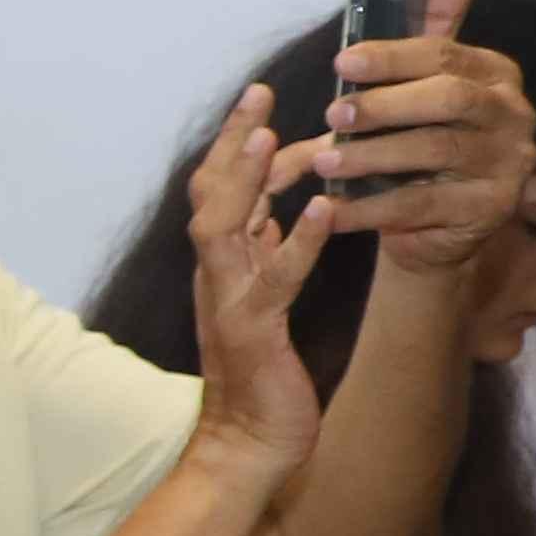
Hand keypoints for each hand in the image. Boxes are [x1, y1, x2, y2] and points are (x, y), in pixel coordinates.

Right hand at [175, 88, 343, 476]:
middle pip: (210, 192)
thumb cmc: (264, 375)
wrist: (249, 442)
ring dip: (248, 179)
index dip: (235, 142)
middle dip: (232, 140)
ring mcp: (228, 300)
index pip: (219, 188)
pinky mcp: (254, 330)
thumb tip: (276, 208)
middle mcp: (215, 273)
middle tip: (259, 93)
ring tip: (272, 137)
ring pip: (223, 226)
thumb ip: (262, 253)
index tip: (260, 101)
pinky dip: (299, 240)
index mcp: (221, 263)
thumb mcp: (264, 299)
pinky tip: (325, 209)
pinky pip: (275, 277)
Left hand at [303, 0, 531, 257]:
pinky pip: (421, 203)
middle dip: (384, 104)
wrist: (435, 224)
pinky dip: (369, 206)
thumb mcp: (422, 81)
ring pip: (434, 151)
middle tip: (333, 113)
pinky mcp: (489, 210)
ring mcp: (507, 164)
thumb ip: (432, 23)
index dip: (391, 56)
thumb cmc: (419, 139)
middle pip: (448, 99)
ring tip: (322, 162)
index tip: (341, 62)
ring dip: (370, 155)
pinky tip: (331, 207)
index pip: (445, 54)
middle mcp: (513, 115)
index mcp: (496, 74)